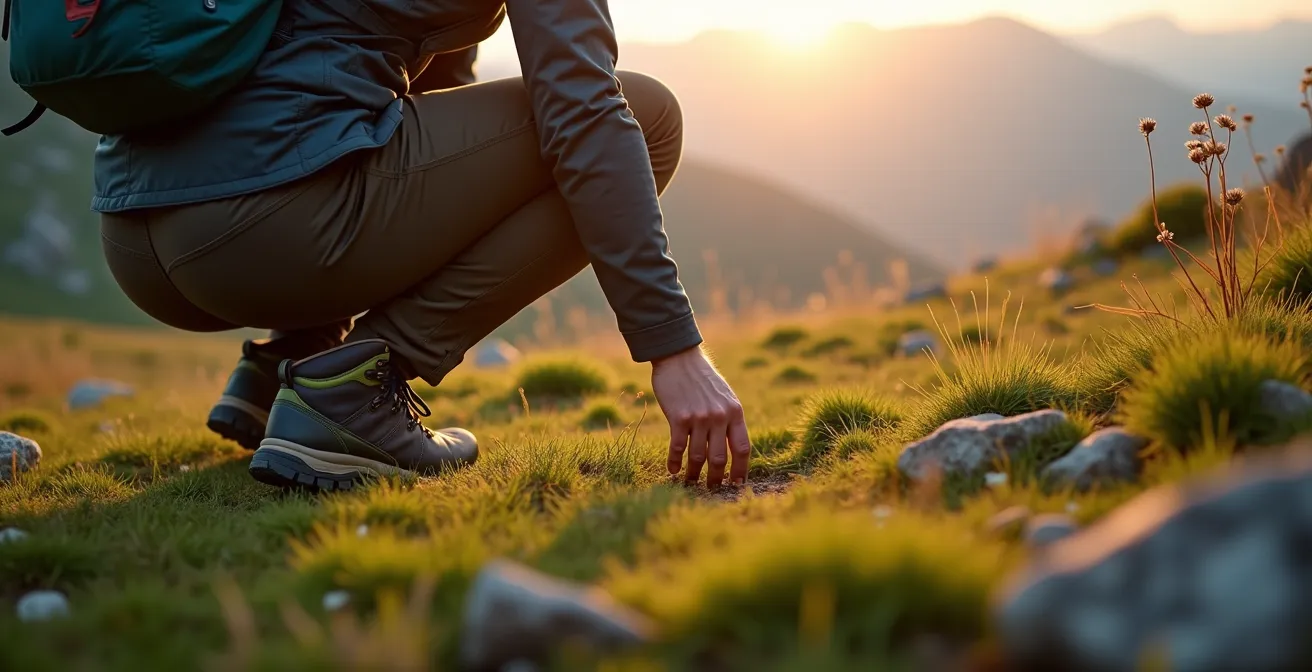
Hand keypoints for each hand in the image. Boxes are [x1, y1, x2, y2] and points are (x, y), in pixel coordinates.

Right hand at [650, 346, 750, 487]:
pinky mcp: (678, 417)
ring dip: (694, 474)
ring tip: (691, 482)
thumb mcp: (724, 396)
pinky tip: (673, 470)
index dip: (741, 470)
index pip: (742, 448)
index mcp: (734, 412)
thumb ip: (729, 419)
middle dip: (716, 478)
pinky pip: (678, 447)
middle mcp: (719, 416)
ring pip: (698, 457)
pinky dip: (675, 462)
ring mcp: (699, 418)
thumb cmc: (702, 378)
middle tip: (712, 488)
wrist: (679, 357)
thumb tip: (732, 448)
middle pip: (720, 458)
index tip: (737, 484)